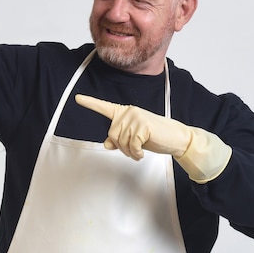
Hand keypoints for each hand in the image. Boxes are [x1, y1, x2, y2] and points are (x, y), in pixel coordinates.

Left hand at [75, 94, 231, 182]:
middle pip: (112, 135)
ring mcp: (135, 117)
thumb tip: (106, 144)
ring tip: (140, 150)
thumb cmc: (155, 136)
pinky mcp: (143, 126)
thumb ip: (119, 139)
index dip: (90, 103)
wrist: (176, 138)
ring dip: (129, 152)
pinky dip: (136, 153)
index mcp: (124, 112)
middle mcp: (128, 111)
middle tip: (134, 149)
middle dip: (122, 147)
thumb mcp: (133, 138)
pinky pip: (131, 146)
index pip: (105, 107)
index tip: (78, 98)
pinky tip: (142, 152)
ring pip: (121, 142)